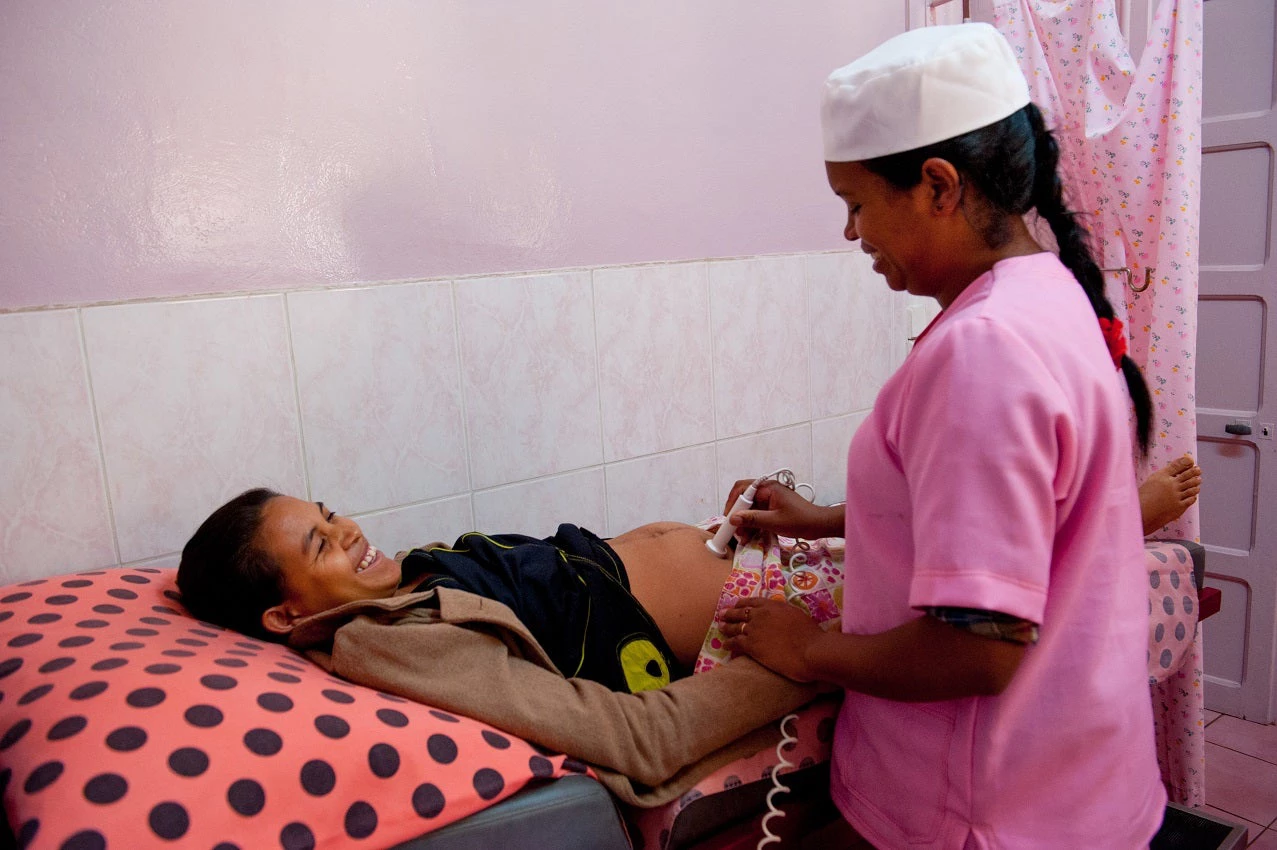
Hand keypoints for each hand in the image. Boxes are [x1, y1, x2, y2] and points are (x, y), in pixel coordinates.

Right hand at [720, 480, 841, 540]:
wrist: (819, 525)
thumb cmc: (800, 521)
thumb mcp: (774, 522)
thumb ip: (753, 519)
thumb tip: (733, 518)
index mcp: (767, 488)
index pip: (742, 489)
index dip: (732, 504)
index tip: (729, 520)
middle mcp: (767, 490)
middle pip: (743, 498)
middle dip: (737, 514)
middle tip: (734, 530)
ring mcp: (769, 499)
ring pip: (749, 507)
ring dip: (744, 521)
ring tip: (742, 537)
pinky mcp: (772, 507)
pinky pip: (757, 513)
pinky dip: (752, 523)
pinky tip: (750, 536)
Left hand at [720, 597, 824, 681]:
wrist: (810, 650)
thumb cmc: (811, 635)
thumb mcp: (797, 615)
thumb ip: (785, 614)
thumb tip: (781, 617)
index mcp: (773, 605)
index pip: (752, 602)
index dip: (742, 603)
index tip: (737, 605)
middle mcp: (760, 615)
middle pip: (740, 612)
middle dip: (730, 613)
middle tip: (723, 615)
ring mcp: (754, 629)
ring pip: (735, 627)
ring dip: (726, 627)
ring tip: (721, 627)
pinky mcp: (751, 645)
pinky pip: (735, 642)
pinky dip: (729, 643)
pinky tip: (725, 645)